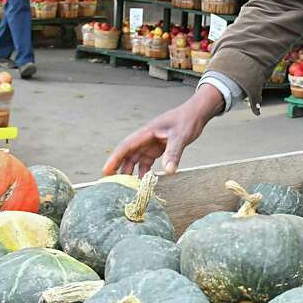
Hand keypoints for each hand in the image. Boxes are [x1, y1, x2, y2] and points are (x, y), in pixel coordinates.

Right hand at [102, 85, 224, 176]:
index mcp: (146, 133)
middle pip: (128, 155)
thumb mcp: (180, 137)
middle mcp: (145, 139)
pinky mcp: (158, 148)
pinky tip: (144, 182)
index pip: (125, 146)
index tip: (105, 172)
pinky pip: (147, 162)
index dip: (114, 159)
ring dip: (132, 173)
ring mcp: (151, 144)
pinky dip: (144, 172)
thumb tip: (169, 171)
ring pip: (137, 160)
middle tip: (112, 185)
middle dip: (119, 169)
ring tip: (128, 188)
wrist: (196, 114)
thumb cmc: (187, 120)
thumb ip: (173, 153)